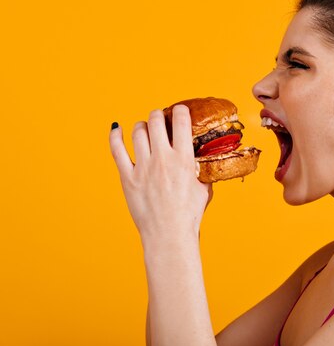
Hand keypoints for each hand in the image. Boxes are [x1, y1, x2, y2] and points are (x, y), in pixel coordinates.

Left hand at [109, 105, 211, 240]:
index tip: (179, 110)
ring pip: (138, 132)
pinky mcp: (127, 177)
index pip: (181, 121)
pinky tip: (117, 129)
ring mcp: (143, 167)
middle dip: (159, 115)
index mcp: (184, 159)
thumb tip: (205, 160)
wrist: (169, 234)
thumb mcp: (204, 187)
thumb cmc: (189, 214)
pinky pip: (117, 150)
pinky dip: (115, 136)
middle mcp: (162, 159)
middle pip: (156, 121)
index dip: (180, 110)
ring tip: (145, 128)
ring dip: (143, 126)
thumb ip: (202, 169)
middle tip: (160, 118)